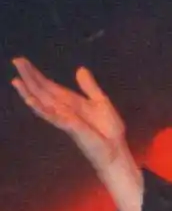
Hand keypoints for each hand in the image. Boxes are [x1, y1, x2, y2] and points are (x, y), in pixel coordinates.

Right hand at [11, 57, 131, 175]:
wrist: (116, 150)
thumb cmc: (108, 130)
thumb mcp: (101, 102)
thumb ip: (89, 87)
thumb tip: (80, 69)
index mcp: (70, 102)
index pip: (49, 86)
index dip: (36, 74)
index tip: (21, 60)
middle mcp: (63, 110)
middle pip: (42, 91)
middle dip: (29, 77)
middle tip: (16, 60)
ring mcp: (65, 118)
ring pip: (42, 103)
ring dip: (29, 92)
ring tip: (16, 80)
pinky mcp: (71, 127)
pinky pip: (54, 117)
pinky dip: (42, 109)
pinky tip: (31, 100)